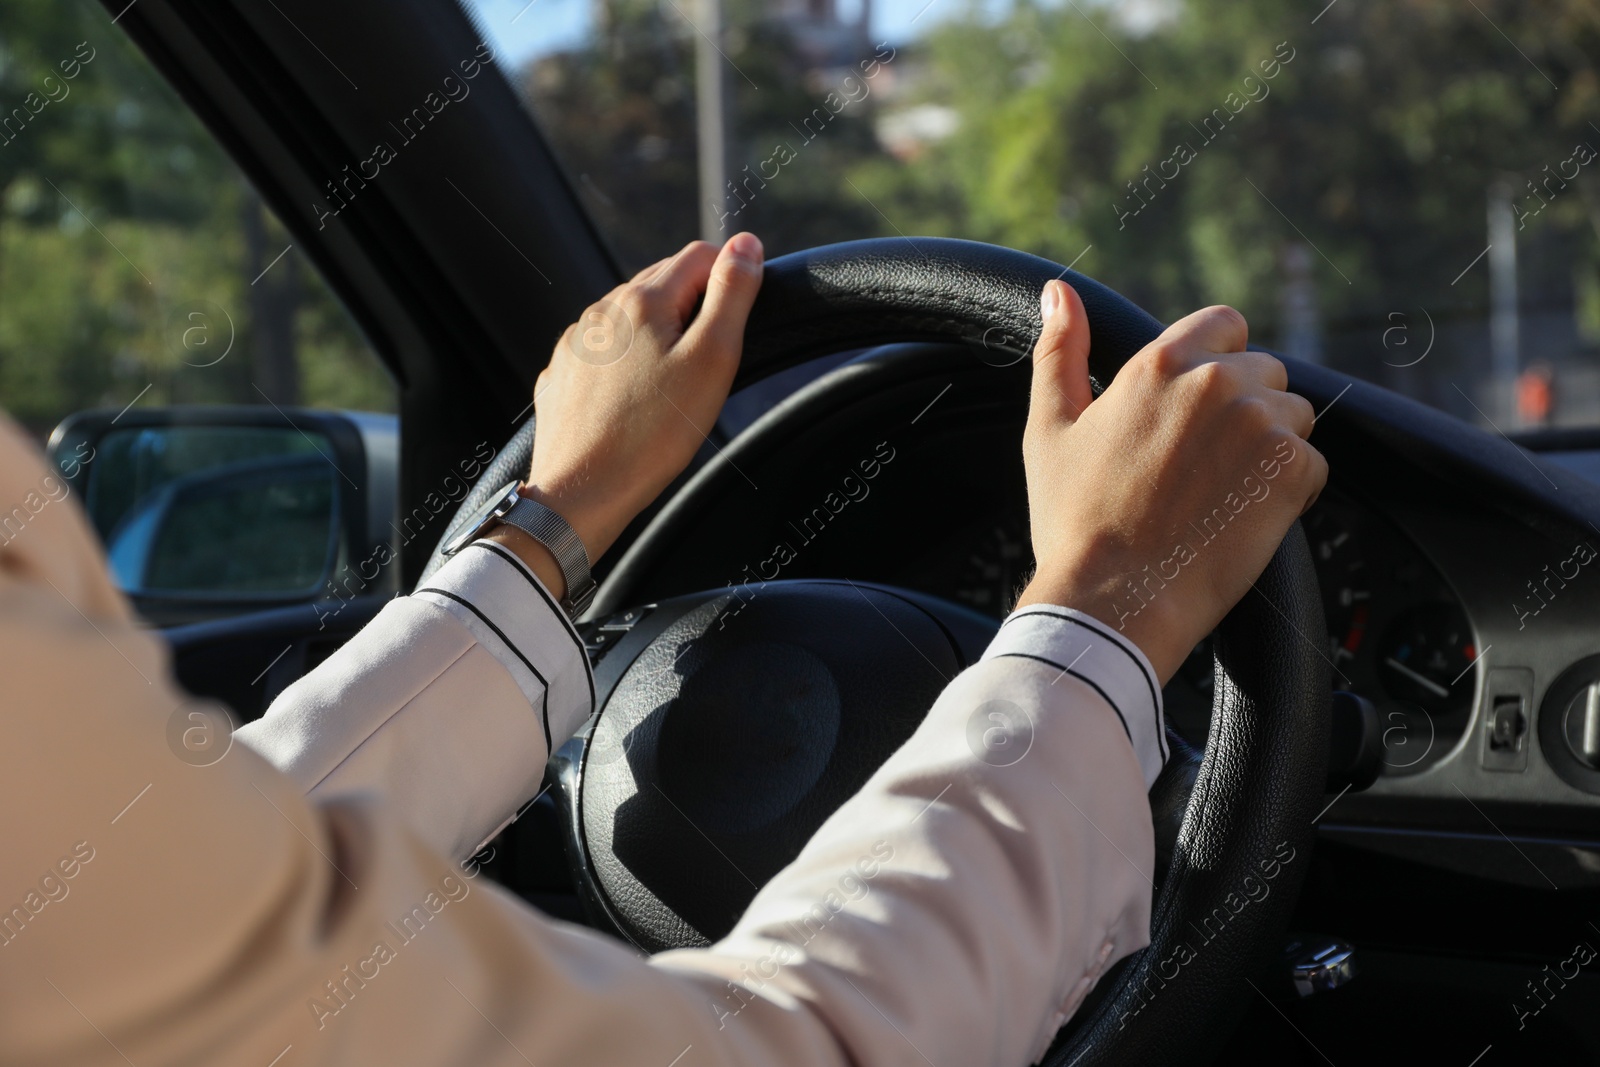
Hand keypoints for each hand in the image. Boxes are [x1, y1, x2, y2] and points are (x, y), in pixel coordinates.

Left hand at [485, 233, 764, 599]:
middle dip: (694, 307)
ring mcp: (577, 343)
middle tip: (712, 359)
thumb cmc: (652, 435)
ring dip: (659, 335)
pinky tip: (637, 401)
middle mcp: (603, 311)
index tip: (739, 319)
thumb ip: (731, 295)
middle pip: (662, 283)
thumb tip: (746, 244)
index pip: (700, 256)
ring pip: (630, 319)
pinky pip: (604, 353)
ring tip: (674, 387)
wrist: (582, 493)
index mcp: (643, 300)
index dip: (730, 277)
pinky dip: (627, 364)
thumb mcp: (712, 360)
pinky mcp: (563, 375)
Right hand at [1015, 281, 1326, 682]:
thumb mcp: (1050, 429)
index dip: (1214, 364)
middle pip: (1264, 371)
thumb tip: (1058, 293)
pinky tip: (1241, 518)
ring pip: (1293, 416)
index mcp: (1160, 362)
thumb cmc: (1075, 521)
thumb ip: (1059, 352)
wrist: (1113, 598)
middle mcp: (1217, 380)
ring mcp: (1260, 423)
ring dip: (1269, 449)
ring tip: (1219, 495)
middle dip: (1243, 411)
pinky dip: (1288, 492)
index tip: (1194, 413)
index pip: (1225, 324)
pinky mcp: (1291, 470)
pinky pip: (1312, 465)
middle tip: (1199, 468)